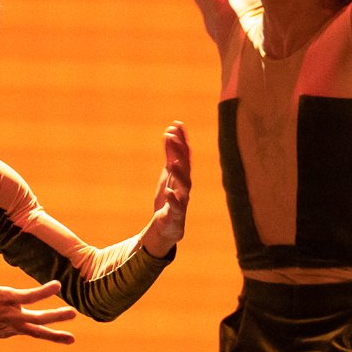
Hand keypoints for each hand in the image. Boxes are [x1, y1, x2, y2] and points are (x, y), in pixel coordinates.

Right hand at [0, 243, 76, 344]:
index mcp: (2, 300)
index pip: (27, 296)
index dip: (44, 292)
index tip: (58, 285)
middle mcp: (9, 315)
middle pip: (37, 318)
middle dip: (55, 316)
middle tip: (73, 313)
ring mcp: (9, 327)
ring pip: (35, 332)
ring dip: (54, 335)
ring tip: (71, 339)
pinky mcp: (8, 333)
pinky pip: (28, 333)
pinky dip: (42, 334)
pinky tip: (56, 335)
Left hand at [144, 122, 191, 254]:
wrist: (166, 227)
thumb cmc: (169, 199)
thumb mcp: (167, 174)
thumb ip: (170, 155)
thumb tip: (170, 132)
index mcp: (182, 176)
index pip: (184, 155)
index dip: (181, 139)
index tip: (176, 124)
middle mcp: (185, 187)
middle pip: (185, 167)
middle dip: (180, 151)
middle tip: (172, 136)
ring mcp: (182, 201)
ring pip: (185, 186)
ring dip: (180, 174)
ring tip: (172, 163)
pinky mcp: (176, 216)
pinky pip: (177, 207)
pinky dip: (175, 200)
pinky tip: (170, 192)